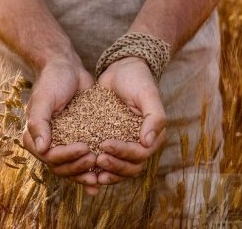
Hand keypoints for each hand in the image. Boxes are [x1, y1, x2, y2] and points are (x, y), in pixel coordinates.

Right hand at [22, 58, 99, 194]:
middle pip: (60, 166)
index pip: (49, 156)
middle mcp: (47, 143)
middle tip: (94, 158)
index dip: (66, 157)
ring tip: (100, 169)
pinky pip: (83, 158)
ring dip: (85, 172)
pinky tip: (102, 176)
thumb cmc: (53, 80)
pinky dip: (92, 169)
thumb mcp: (44, 98)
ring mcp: (64, 143)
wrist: (68, 68)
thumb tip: (41, 148)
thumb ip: (39, 122)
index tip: (84, 148)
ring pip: (72, 167)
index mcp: (35, 135)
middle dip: (77, 167)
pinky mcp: (78, 139)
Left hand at [96, 57, 166, 184]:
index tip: (105, 144)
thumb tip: (148, 142)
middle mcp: (140, 143)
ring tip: (92, 171)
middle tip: (97, 159)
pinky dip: (99, 168)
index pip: (141, 153)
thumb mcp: (147, 94)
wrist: (121, 69)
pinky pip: (108, 159)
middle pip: (131, 167)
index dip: (124, 153)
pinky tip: (86, 169)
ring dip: (108, 172)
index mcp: (153, 135)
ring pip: (120, 168)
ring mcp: (125, 143)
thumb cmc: (137, 79)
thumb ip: (154, 117)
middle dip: (115, 166)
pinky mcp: (111, 140)